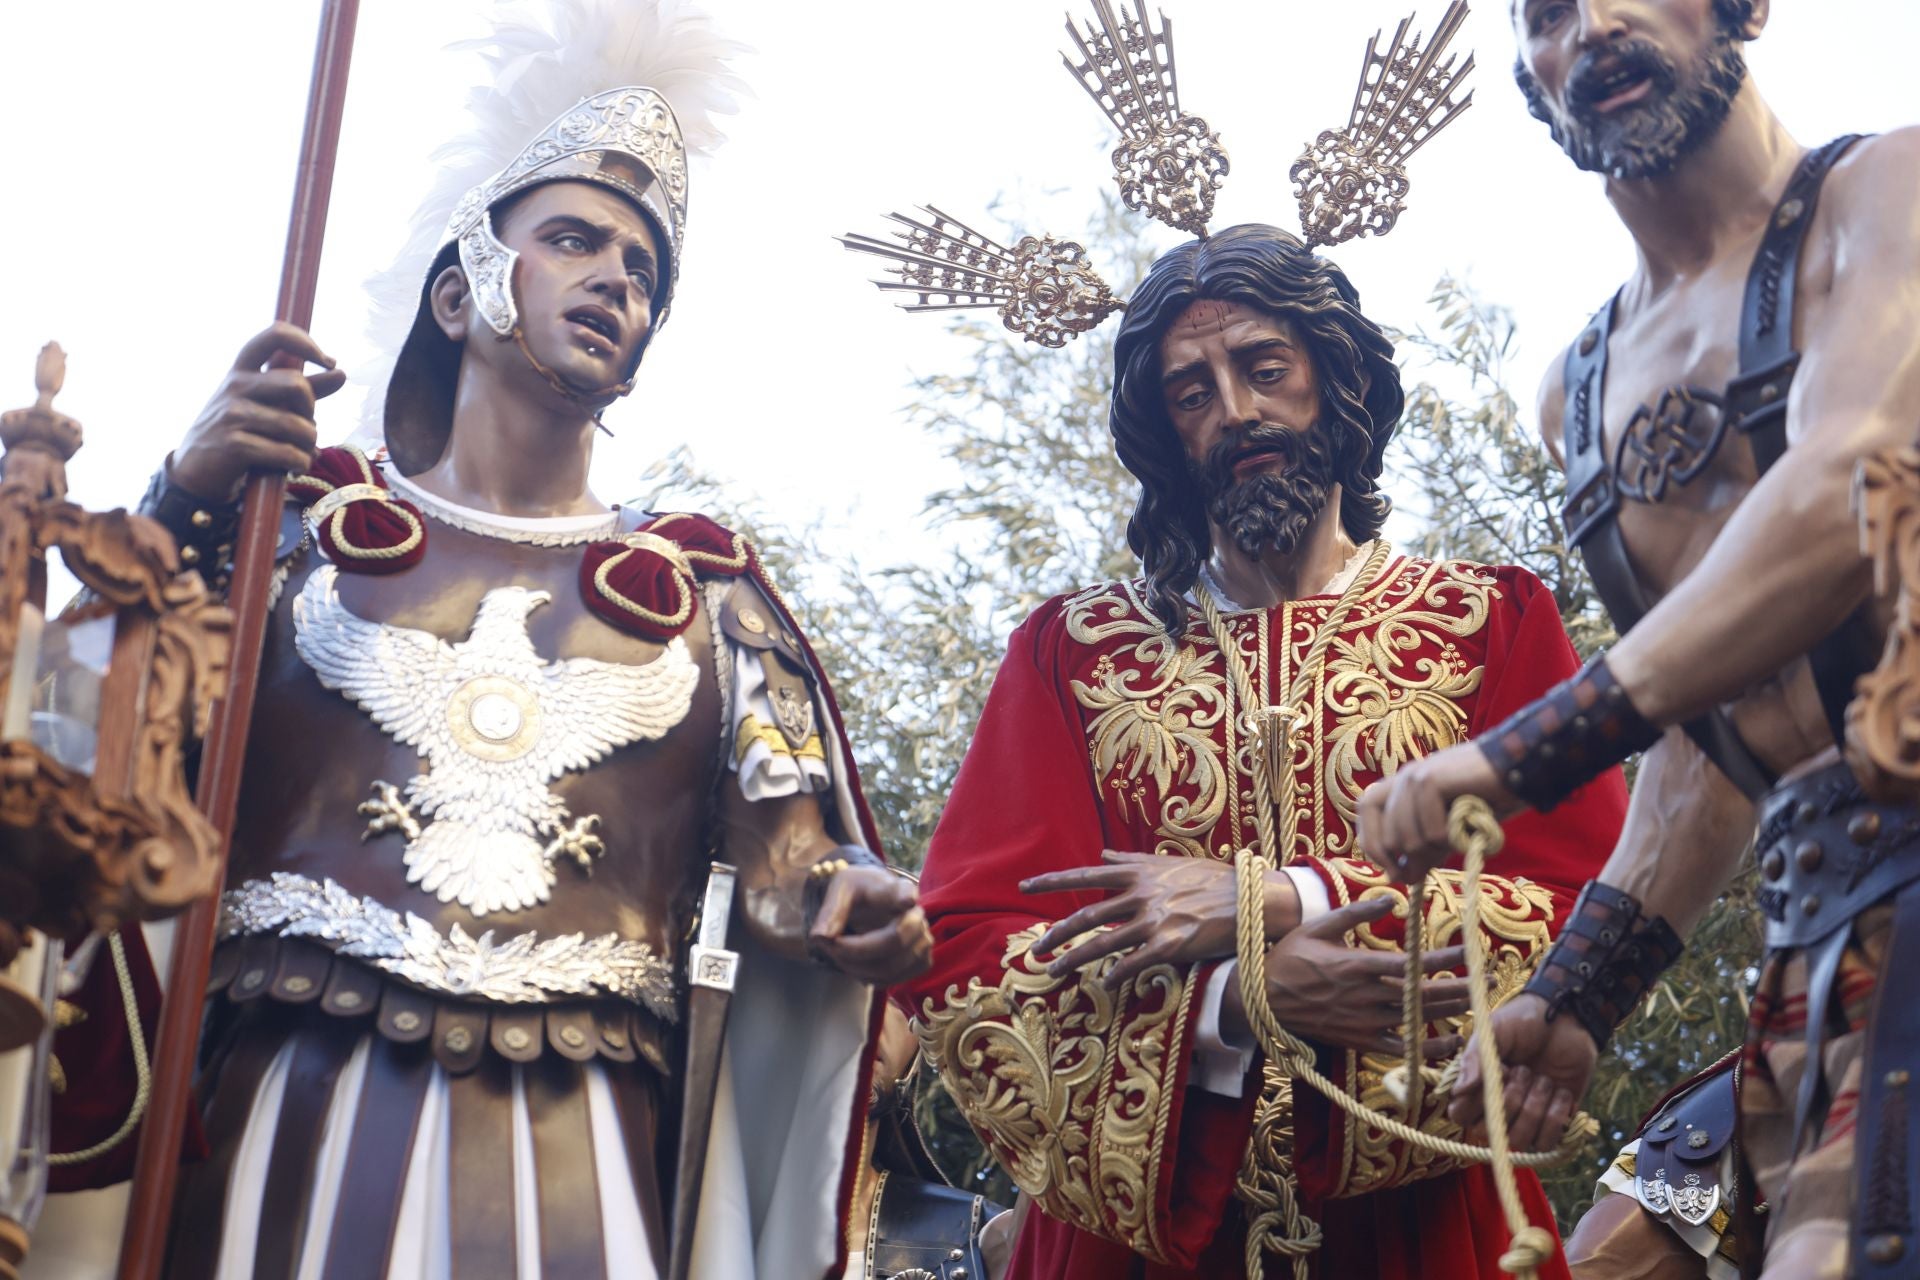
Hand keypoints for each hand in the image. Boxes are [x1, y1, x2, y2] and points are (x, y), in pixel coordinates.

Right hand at [171, 322, 345, 501]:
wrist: (196, 471)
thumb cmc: (238, 433)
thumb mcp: (264, 405)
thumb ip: (301, 390)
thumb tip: (340, 372)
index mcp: (242, 370)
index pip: (275, 335)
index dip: (307, 343)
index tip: (329, 362)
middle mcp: (234, 386)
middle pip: (297, 385)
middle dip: (311, 411)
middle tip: (306, 429)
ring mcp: (231, 414)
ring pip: (297, 426)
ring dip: (309, 446)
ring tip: (303, 455)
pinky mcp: (234, 444)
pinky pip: (287, 453)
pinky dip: (300, 464)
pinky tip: (295, 468)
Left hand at [809, 866, 932, 985]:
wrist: (871, 902)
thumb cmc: (857, 893)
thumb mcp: (839, 891)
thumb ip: (830, 912)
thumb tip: (821, 937)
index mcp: (897, 890)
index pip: (905, 893)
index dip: (906, 899)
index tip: (907, 900)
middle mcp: (917, 916)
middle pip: (894, 941)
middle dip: (855, 950)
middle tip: (829, 944)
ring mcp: (923, 941)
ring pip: (891, 967)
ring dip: (855, 967)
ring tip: (836, 954)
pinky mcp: (920, 962)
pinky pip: (893, 979)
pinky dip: (867, 977)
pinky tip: (854, 964)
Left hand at [1022, 850, 1301, 987]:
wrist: (1249, 900)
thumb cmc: (1211, 879)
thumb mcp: (1168, 862)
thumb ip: (1131, 859)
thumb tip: (1102, 854)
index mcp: (1138, 872)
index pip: (1086, 875)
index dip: (1053, 881)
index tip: (1025, 886)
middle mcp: (1141, 895)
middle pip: (1087, 916)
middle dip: (1057, 934)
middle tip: (1036, 949)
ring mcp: (1155, 921)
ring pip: (1104, 943)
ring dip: (1075, 959)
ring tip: (1055, 971)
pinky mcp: (1170, 946)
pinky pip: (1135, 964)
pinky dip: (1117, 975)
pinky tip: (1104, 984)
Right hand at [1248, 896, 1469, 1056]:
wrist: (1263, 1000)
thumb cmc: (1289, 958)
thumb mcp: (1319, 927)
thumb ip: (1357, 913)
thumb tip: (1392, 895)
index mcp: (1359, 965)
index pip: (1412, 963)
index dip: (1445, 959)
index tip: (1469, 950)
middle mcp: (1367, 996)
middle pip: (1424, 994)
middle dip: (1461, 986)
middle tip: (1489, 979)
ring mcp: (1365, 1021)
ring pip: (1417, 1020)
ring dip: (1450, 1013)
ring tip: (1477, 1003)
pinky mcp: (1361, 1041)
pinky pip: (1401, 1048)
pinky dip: (1426, 1047)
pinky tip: (1449, 1041)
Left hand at [1356, 741, 1517, 882]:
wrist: (1518, 772)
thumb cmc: (1486, 800)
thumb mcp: (1446, 832)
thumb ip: (1422, 850)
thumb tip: (1399, 878)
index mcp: (1401, 786)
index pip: (1365, 813)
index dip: (1375, 846)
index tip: (1395, 870)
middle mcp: (1403, 778)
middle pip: (1386, 837)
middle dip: (1412, 859)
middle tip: (1438, 860)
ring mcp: (1414, 777)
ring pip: (1407, 838)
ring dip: (1436, 850)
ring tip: (1459, 836)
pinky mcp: (1430, 781)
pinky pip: (1430, 830)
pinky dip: (1450, 838)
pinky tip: (1466, 827)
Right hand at [1448, 993, 1595, 1152]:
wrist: (1566, 1018)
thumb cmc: (1522, 1021)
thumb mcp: (1493, 1032)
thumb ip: (1475, 1059)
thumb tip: (1459, 1091)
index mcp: (1475, 1086)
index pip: (1460, 1116)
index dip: (1475, 1103)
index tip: (1495, 1076)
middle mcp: (1497, 1107)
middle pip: (1494, 1132)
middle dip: (1513, 1099)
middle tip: (1524, 1069)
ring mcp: (1525, 1118)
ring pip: (1521, 1140)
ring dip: (1535, 1106)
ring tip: (1543, 1079)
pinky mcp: (1553, 1123)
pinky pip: (1547, 1143)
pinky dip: (1555, 1116)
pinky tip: (1560, 1091)